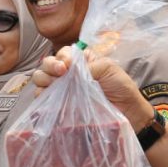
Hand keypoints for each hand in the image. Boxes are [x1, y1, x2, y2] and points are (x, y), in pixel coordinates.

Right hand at [31, 48, 154, 131]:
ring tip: (53, 85)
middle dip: (49, 66)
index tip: (66, 66)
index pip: (62, 54)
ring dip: (43, 79)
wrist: (127, 112)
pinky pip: (42, 98)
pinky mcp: (59, 105)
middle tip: (60, 73)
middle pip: (47, 64)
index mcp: (80, 61)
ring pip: (40, 78)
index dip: (61, 57)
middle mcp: (68, 73)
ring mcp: (62, 89)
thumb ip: (87, 65)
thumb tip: (67, 70)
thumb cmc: (120, 87)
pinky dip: (41, 96)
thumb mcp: (108, 67)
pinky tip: (48, 97)